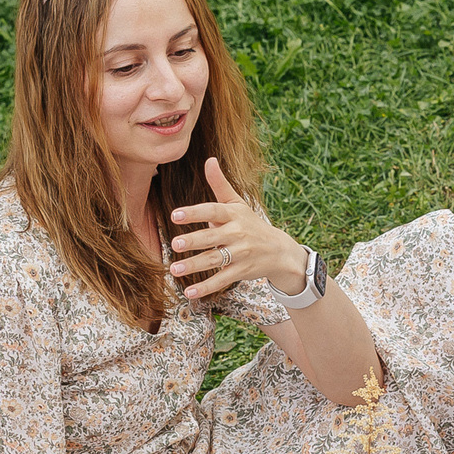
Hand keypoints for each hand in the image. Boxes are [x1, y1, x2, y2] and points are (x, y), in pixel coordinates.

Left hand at [167, 158, 305, 300]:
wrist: (279, 250)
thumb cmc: (250, 223)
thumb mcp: (237, 203)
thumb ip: (220, 184)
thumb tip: (209, 159)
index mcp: (234, 215)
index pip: (213, 211)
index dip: (194, 213)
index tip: (175, 215)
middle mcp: (237, 233)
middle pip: (212, 237)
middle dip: (194, 241)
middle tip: (175, 244)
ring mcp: (240, 254)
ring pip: (214, 260)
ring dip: (194, 266)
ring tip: (174, 270)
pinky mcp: (240, 271)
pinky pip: (221, 280)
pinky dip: (206, 288)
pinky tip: (189, 293)